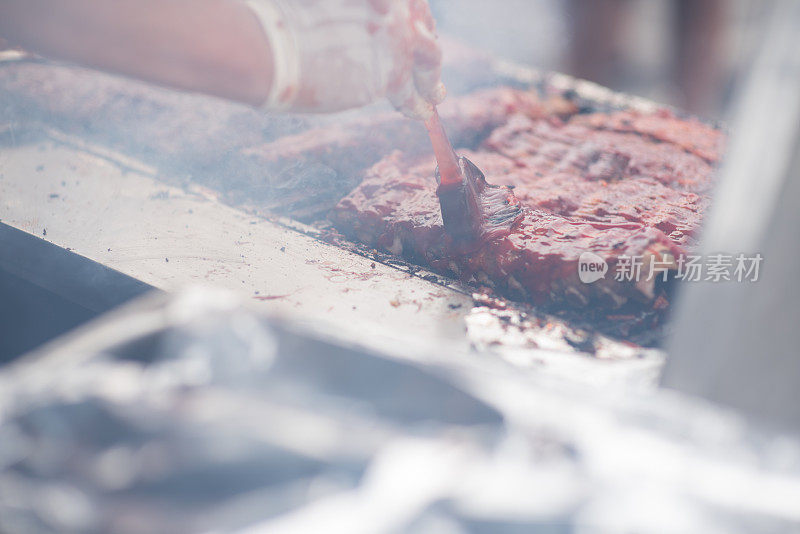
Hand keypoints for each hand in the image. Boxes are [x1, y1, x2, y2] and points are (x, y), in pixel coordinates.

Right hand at [245, 0, 444, 118]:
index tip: (416, 28)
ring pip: (428, 60)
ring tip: (435, 95)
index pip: (407, 2)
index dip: (413, 17)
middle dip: (426, 46)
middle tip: (429, 65)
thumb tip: (357, 33)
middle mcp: (397, 5)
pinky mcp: (393, 73)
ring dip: (431, 80)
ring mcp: (398, 37)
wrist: (271, 45)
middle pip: (422, 26)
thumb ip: (352, 14)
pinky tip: (421, 112)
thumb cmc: (281, 22)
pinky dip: (417, 104)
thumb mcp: (323, 4)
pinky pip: (412, 93)